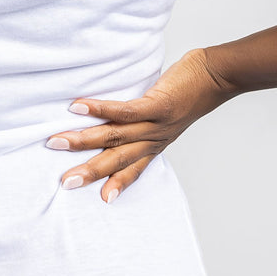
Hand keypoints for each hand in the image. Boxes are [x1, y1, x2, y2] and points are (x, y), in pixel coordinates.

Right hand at [45, 47, 239, 203]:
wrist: (218, 75)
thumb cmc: (189, 91)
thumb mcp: (167, 113)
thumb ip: (145, 119)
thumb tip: (116, 113)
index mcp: (156, 143)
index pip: (133, 168)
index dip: (117, 184)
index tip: (100, 200)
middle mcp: (155, 138)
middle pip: (118, 158)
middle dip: (90, 170)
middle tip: (65, 182)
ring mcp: (158, 123)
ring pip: (116, 136)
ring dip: (84, 140)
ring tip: (58, 141)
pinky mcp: (159, 104)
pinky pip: (125, 111)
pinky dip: (101, 110)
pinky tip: (79, 107)